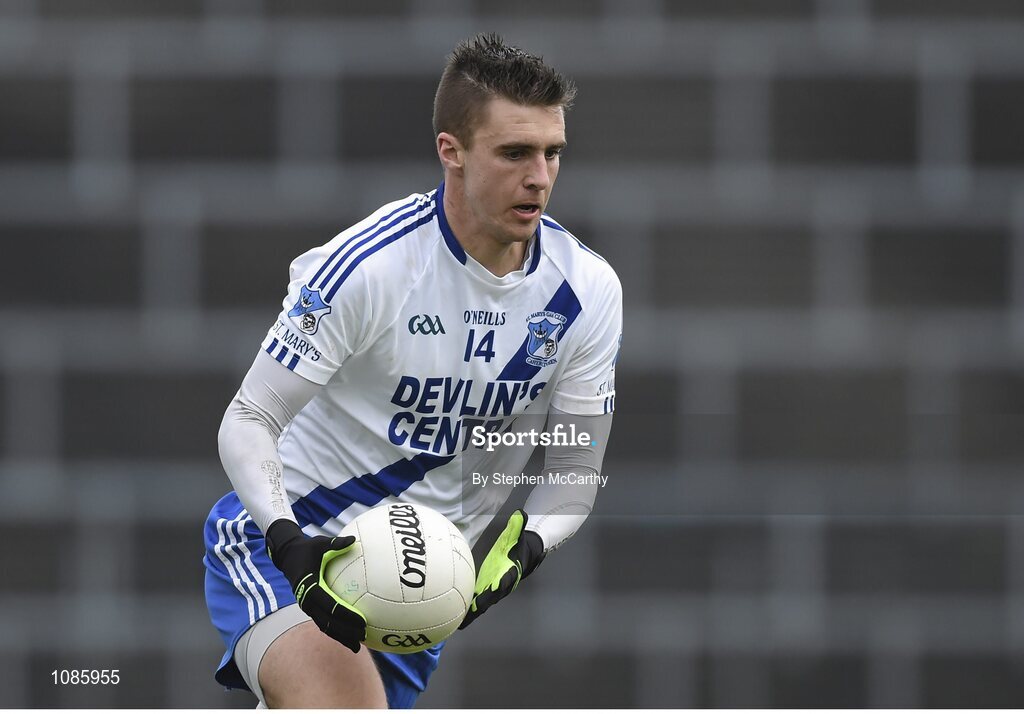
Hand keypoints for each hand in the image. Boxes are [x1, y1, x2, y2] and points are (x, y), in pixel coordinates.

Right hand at [265, 519, 365, 651]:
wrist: (288, 556)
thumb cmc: (308, 549)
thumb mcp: (320, 543)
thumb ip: (336, 543)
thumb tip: (354, 540)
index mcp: (310, 587)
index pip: (330, 605)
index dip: (346, 615)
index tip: (361, 621)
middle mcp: (307, 600)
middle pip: (327, 622)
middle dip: (345, 632)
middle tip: (363, 636)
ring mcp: (307, 606)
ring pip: (324, 626)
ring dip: (340, 637)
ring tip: (358, 646)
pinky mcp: (310, 608)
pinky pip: (323, 623)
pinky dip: (335, 631)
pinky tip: (349, 637)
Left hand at [459, 510, 544, 629]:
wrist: (525, 552)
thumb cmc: (519, 544)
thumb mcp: (518, 534)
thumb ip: (517, 526)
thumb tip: (519, 514)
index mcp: (509, 574)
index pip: (500, 585)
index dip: (490, 593)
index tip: (479, 603)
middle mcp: (500, 585)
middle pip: (487, 600)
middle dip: (475, 610)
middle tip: (461, 620)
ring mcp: (491, 588)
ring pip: (480, 602)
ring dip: (468, 612)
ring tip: (453, 622)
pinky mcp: (484, 586)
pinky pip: (474, 598)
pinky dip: (465, 606)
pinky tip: (452, 610)